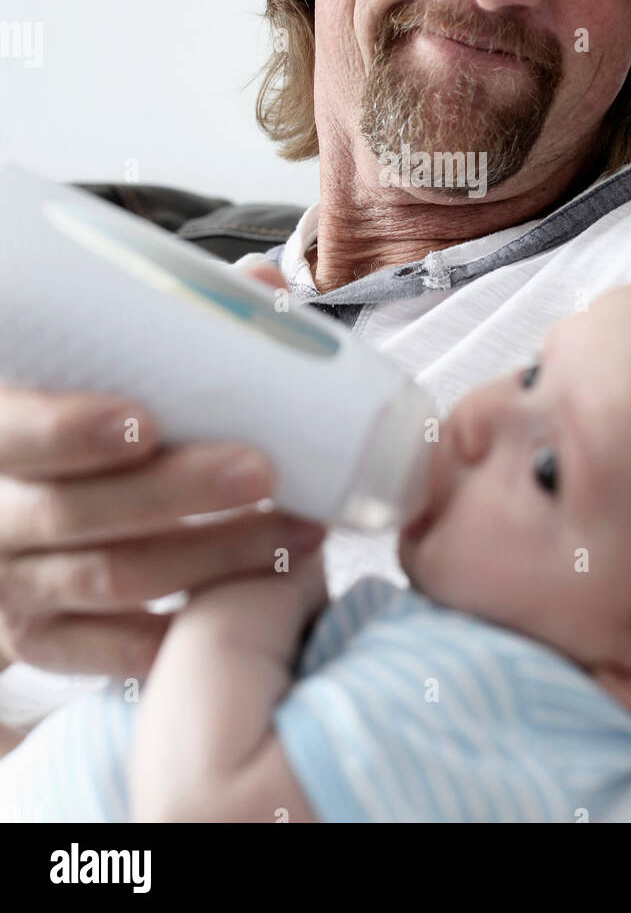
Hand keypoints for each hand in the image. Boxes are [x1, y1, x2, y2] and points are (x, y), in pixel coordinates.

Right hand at [0, 262, 324, 682]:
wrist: (11, 506)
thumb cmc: (69, 418)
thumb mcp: (92, 367)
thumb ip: (165, 324)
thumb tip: (260, 283)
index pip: (16, 432)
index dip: (71, 431)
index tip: (144, 422)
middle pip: (76, 514)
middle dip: (177, 493)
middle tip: (260, 470)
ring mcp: (12, 585)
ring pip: (111, 583)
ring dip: (213, 559)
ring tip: (297, 534)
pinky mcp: (41, 640)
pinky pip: (109, 653)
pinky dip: (180, 633)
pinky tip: (249, 607)